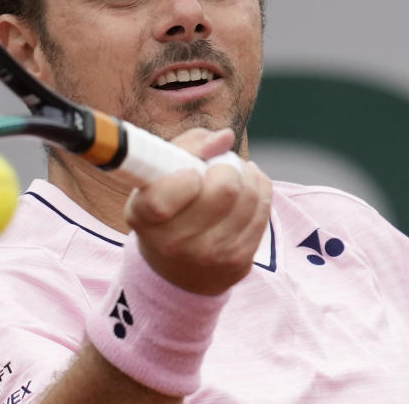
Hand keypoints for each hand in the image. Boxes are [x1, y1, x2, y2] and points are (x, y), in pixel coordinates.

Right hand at [123, 128, 271, 294]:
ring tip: (232, 174)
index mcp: (145, 218)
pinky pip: (264, 207)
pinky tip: (244, 189)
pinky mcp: (239, 260)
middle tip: (217, 167)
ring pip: (249, 195)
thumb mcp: (160, 175)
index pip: (163, 200)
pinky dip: (258, 188)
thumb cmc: (168, 207)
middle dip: (226, 165)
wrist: (178, 270)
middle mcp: (175, 243)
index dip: (186, 177)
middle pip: (225, 189)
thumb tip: (226, 138)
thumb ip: (188, 145)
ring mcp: (211, 255)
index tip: (190, 172)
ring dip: (245, 174)